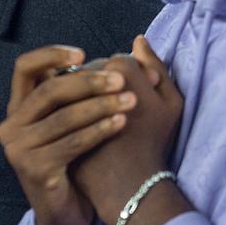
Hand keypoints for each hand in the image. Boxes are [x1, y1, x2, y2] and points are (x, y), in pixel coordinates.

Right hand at [0, 45, 137, 224]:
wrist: (65, 212)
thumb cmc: (73, 160)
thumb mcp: (70, 121)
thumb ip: (78, 92)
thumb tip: (116, 57)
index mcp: (17, 107)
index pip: (24, 67)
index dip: (51, 54)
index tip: (84, 53)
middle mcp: (11, 125)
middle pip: (49, 90)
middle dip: (88, 81)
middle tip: (121, 79)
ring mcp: (19, 149)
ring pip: (64, 117)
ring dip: (101, 106)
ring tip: (130, 100)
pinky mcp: (34, 169)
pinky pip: (72, 143)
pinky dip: (99, 130)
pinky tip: (121, 123)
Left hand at [71, 35, 188, 224]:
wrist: (130, 184)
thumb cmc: (154, 142)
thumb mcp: (171, 102)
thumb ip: (156, 65)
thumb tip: (138, 40)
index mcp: (121, 67)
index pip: (115, 62)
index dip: (124, 81)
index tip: (133, 102)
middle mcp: (91, 77)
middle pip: (89, 72)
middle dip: (99, 88)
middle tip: (116, 115)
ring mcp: (68, 97)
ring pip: (72, 88)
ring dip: (82, 100)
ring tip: (101, 124)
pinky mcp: (54, 119)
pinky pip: (58, 107)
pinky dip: (69, 114)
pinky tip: (81, 129)